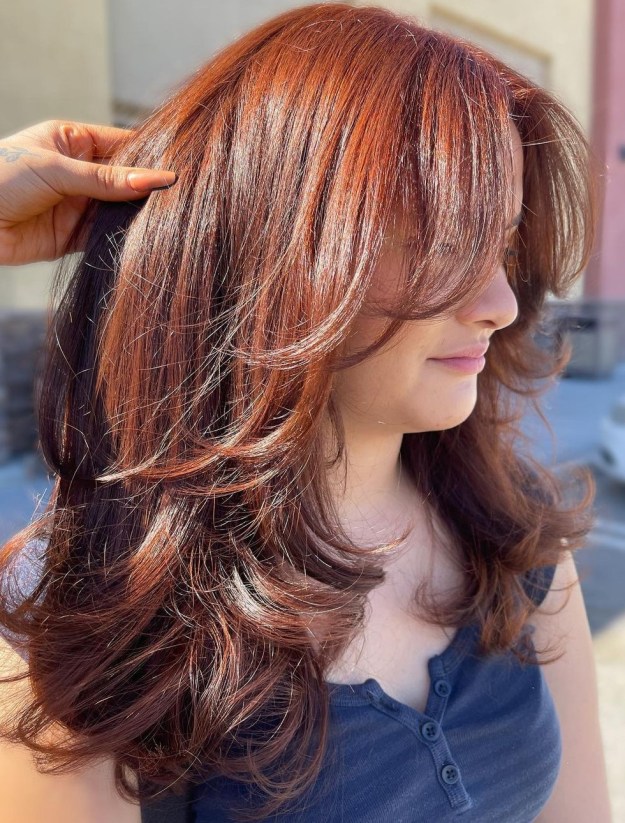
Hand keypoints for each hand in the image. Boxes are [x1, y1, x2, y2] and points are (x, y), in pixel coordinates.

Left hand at [0, 119, 175, 264]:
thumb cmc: (2, 178)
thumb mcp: (57, 170)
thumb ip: (107, 180)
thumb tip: (156, 180)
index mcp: (73, 141)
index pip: (123, 145)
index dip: (150, 155)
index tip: (179, 166)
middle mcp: (80, 172)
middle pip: (126, 179)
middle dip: (148, 188)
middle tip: (180, 195)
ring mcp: (79, 205)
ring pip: (120, 209)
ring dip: (139, 215)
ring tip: (170, 217)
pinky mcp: (75, 236)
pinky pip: (108, 236)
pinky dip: (124, 238)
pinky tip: (145, 237)